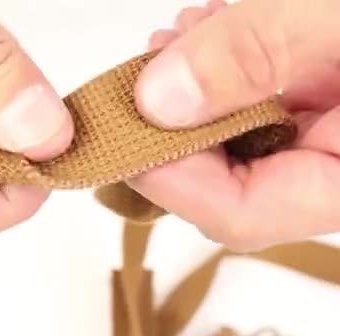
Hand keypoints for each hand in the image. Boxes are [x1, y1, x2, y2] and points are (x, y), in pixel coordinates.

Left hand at [128, 0, 339, 250]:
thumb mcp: (339, 18)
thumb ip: (259, 54)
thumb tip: (158, 98)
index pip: (242, 212)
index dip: (170, 175)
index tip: (122, 125)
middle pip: (230, 178)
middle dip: (176, 122)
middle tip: (146, 66)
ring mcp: (334, 143)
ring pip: (241, 138)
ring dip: (199, 89)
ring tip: (181, 35)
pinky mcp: (328, 110)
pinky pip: (267, 105)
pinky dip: (234, 69)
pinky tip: (217, 28)